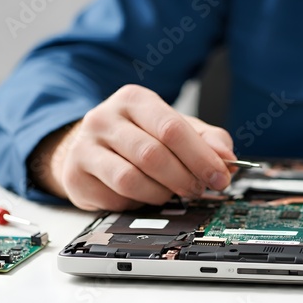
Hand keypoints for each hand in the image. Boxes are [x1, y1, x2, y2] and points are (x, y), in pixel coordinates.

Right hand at [29, 84, 235, 210]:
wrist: (87, 145)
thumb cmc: (137, 135)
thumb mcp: (173, 127)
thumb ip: (205, 138)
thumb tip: (228, 159)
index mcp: (134, 100)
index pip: (171, 128)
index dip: (201, 157)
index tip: (221, 176)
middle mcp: (104, 118)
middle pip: (153, 155)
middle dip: (184, 178)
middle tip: (197, 189)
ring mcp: (85, 146)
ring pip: (132, 179)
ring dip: (161, 193)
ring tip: (170, 192)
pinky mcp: (75, 176)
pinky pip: (115, 198)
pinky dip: (137, 203)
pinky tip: (142, 194)